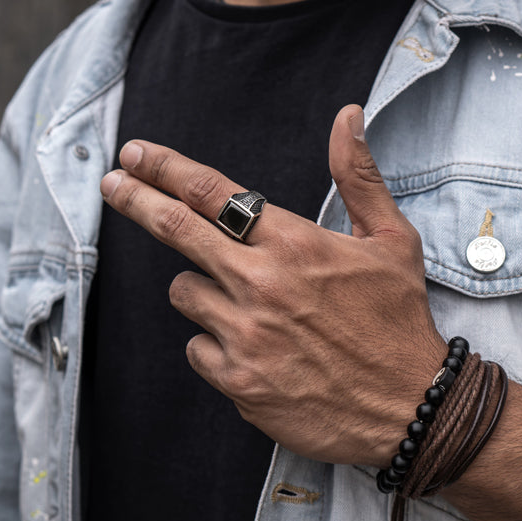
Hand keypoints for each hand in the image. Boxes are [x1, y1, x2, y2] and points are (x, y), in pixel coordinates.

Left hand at [100, 104, 445, 466]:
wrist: (409, 404)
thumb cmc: (398, 318)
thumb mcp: (391, 239)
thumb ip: (358, 175)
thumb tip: (347, 116)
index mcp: (295, 244)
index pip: (213, 192)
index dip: (166, 168)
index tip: (136, 154)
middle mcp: (262, 284)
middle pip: (177, 230)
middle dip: (136, 199)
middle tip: (112, 184)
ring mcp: (246, 335)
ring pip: (184, 292)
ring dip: (202, 287)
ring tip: (245, 301)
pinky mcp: (239, 382)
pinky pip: (196, 348)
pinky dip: (214, 342)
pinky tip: (253, 348)